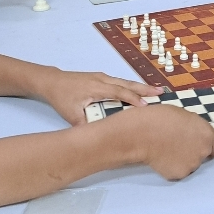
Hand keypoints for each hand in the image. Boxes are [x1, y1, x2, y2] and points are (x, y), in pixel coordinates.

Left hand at [37, 70, 160, 125]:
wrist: (52, 81)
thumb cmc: (62, 97)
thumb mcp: (71, 114)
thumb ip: (85, 125)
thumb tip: (99, 136)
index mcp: (97, 87)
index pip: (119, 92)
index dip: (133, 99)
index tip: (147, 107)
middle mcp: (103, 80)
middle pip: (127, 83)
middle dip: (144, 89)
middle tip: (161, 91)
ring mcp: (102, 77)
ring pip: (125, 81)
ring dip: (140, 86)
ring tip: (156, 90)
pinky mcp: (101, 78)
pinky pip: (120, 82)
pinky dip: (132, 86)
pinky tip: (139, 90)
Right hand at [114, 104, 213, 179]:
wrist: (143, 133)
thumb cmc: (161, 118)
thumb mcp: (184, 116)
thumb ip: (194, 127)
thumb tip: (193, 134)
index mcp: (207, 134)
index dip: (208, 145)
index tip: (198, 144)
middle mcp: (203, 152)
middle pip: (203, 156)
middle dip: (193, 152)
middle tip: (177, 146)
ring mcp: (192, 165)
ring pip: (190, 165)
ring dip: (182, 160)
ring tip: (166, 151)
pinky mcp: (179, 175)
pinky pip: (177, 172)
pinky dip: (171, 167)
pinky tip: (161, 158)